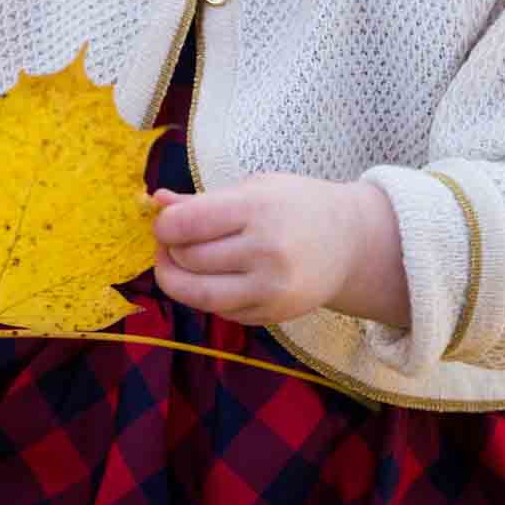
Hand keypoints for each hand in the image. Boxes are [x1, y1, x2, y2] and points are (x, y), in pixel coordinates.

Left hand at [151, 174, 406, 326]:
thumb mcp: (254, 188)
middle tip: (170, 241)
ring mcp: (271, 289)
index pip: (186, 225)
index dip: (164, 225)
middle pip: (188, 260)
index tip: (165, 222)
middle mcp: (266, 252)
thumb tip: (155, 201)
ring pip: (198, 295)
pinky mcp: (273, 315)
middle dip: (169, 250)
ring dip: (177, 280)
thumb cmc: (295, 205)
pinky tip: (215, 277)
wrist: (350, 242)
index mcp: (259, 209)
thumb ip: (203, 200)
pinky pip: (221, 311)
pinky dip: (207, 295)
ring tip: (179, 263)